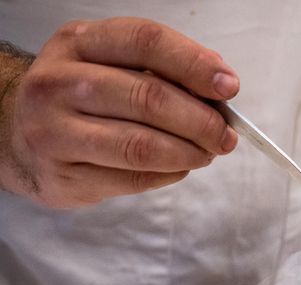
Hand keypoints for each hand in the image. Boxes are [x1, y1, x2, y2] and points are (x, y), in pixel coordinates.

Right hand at [1, 18, 238, 207]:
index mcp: (78, 43)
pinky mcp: (62, 175)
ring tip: (207, 153)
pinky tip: (179, 167)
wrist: (17, 134)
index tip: (229, 87)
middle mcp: (58, 82)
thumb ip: (162, 69)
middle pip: (149, 98)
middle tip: (226, 135)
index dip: (194, 64)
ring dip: (189, 152)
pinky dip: (169, 174)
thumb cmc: (82, 97)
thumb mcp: (111, 64)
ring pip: (141, 145)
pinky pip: (133, 178)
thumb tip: (221, 85)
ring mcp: (53, 131)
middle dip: (201, 121)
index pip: (145, 42)